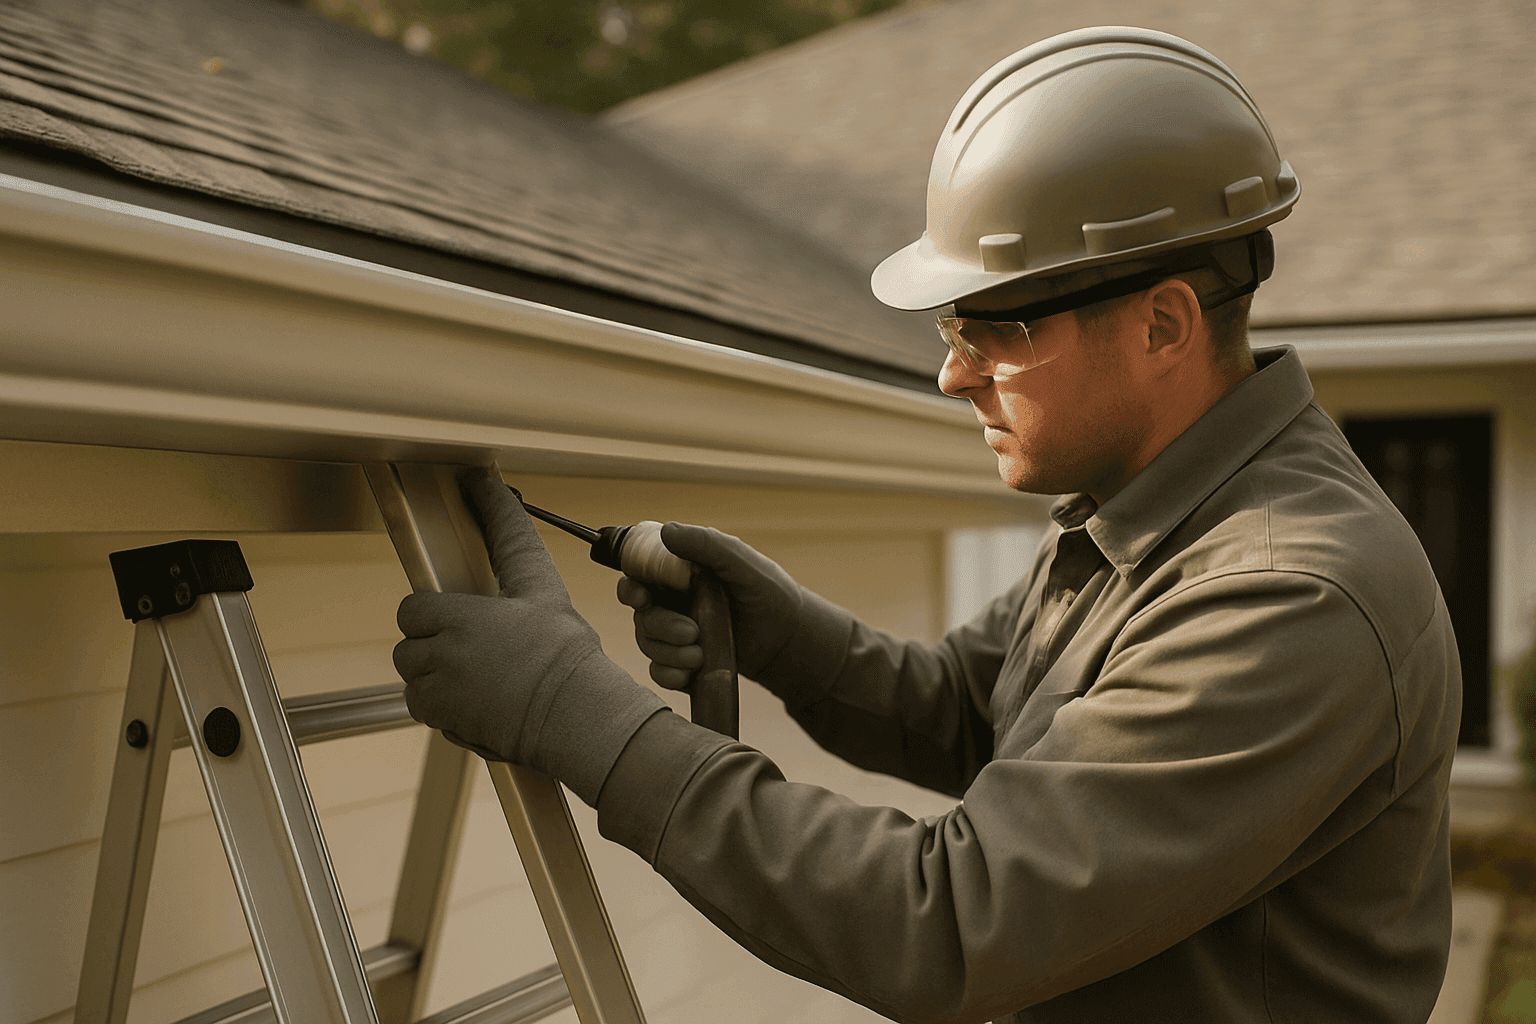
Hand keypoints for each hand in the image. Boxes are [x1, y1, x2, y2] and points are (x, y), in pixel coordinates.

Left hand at [394, 468, 663, 805]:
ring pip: (414, 679)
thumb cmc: (566, 654)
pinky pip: (427, 711)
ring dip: (437, 677)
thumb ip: (508, 537)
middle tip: (476, 647)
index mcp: (461, 617)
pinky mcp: (448, 724)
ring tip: (481, 676)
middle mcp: (442, 654)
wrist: (579, 717)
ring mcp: (441, 693)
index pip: (413, 608)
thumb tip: (483, 481)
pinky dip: (445, 709)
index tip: (453, 612)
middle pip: (408, 646)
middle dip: (433, 645)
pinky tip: (482, 702)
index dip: (431, 610)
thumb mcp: (543, 588)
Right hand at [618, 522, 804, 688]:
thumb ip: (706, 545)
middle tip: (691, 632)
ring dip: (669, 653)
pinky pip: (659, 671)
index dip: (631, 587)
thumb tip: (667, 531)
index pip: (638, 574)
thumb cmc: (768, 592)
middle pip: (641, 613)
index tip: (641, 597)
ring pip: (648, 643)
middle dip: (660, 626)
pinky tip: (689, 674)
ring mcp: (675, 632)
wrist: (788, 639)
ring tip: (701, 655)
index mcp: (678, 572)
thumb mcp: (741, 563)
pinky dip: (669, 674)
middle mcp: (671, 600)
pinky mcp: (682, 661)